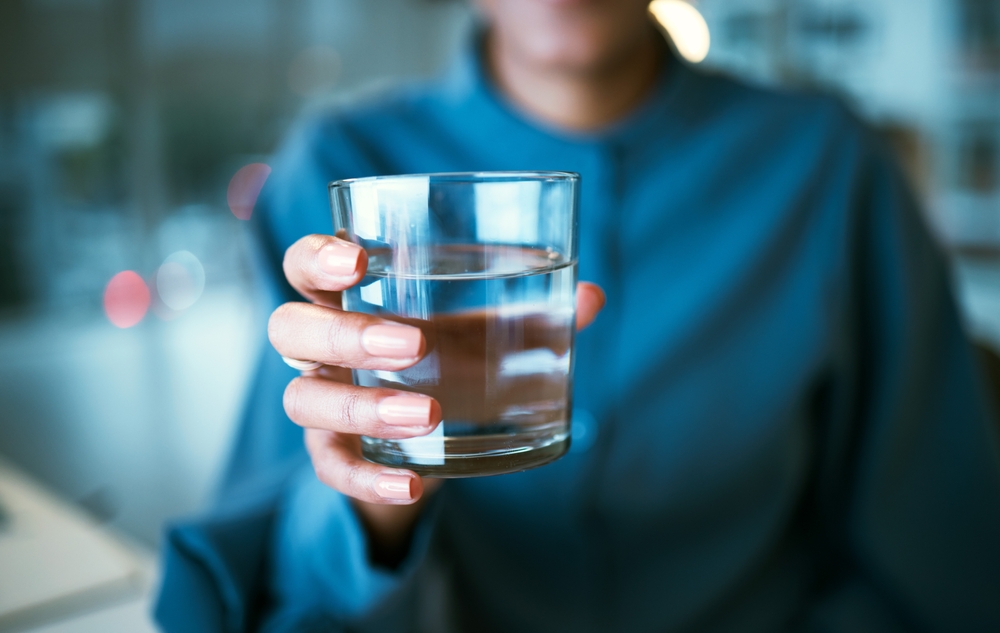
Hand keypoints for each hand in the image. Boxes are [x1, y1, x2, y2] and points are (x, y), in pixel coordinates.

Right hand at [268, 234, 604, 561]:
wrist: (434, 432)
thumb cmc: (450, 357)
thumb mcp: (483, 330)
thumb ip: (532, 311)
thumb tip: (592, 297)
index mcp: (349, 297)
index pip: (303, 265)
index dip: (317, 258)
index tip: (358, 260)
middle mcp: (320, 349)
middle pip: (290, 329)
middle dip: (345, 335)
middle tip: (413, 344)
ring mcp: (320, 403)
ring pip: (302, 400)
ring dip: (362, 407)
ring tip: (428, 414)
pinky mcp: (333, 454)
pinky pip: (331, 470)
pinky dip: (369, 480)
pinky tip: (414, 485)